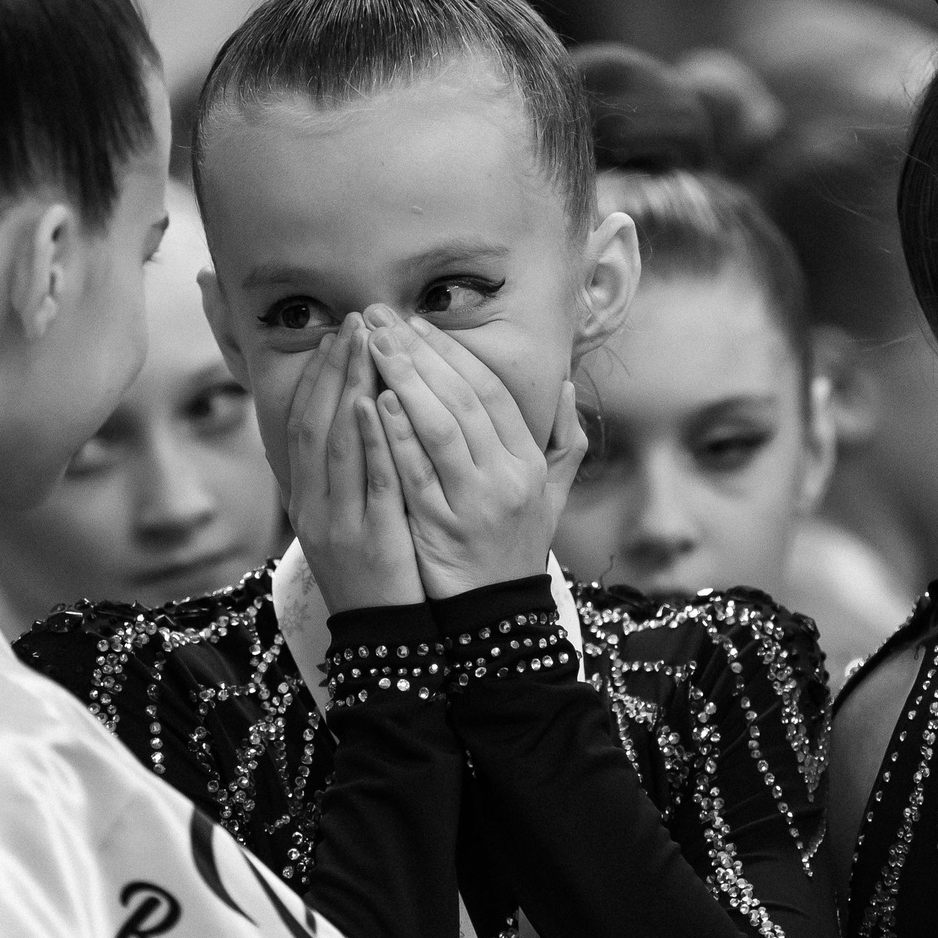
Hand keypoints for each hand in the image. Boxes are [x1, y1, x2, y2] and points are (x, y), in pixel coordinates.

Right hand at [287, 314, 422, 612]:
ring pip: (335, 446)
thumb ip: (343, 476)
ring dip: (347, 390)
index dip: (318, 379)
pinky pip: (368, 482)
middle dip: (334, 370)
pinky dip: (368, 440)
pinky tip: (373, 404)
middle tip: (354, 323)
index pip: (304, 427)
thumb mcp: (345, 524)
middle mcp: (314, 507)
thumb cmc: (372, 575)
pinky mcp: (370, 539)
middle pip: (315, 426)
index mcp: (307, 501)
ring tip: (364, 345)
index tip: (337, 337)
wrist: (382, 639)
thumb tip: (347, 423)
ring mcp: (338, 523)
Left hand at [364, 306, 587, 599]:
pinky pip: (415, 472)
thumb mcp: (550, 496)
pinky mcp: (440, 528)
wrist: (494, 619)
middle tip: (381, 318)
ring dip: (404, 380)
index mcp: (529, 463)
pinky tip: (374, 402)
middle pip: (463, 400)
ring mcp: (474, 503)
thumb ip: (562, 441)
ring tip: (372, 345)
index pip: (491, 393)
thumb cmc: (513, 548)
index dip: (452, 354)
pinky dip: (396, 435)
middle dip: (419, 353)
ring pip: (439, 427)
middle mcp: (507, 478)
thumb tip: (564, 385)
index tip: (416, 324)